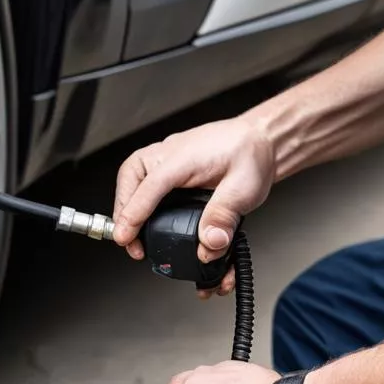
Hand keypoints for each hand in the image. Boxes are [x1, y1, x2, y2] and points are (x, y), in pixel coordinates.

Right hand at [112, 118, 274, 297]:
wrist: (259, 140)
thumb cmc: (250, 155)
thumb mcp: (243, 188)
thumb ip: (224, 216)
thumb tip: (209, 243)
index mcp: (183, 156)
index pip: (150, 186)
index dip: (134, 214)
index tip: (125, 237)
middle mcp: (170, 155)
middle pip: (130, 179)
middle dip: (123, 212)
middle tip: (127, 240)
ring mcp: (167, 159)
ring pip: (133, 180)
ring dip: (128, 207)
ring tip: (133, 235)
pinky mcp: (171, 169)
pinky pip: (145, 183)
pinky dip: (139, 202)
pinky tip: (146, 221)